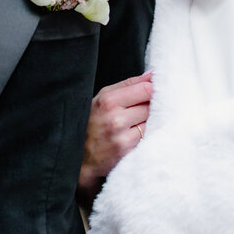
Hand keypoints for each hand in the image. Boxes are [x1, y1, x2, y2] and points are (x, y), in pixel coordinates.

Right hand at [77, 71, 151, 205]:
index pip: (146, 88)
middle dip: (150, 107)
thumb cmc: (92, 123)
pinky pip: (148, 137)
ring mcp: (122, 137)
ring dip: (149, 122)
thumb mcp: (103, 98)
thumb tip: (152, 74)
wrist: (80, 158)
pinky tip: (135, 136)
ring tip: (135, 124)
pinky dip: (146, 135)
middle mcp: (115, 119)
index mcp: (108, 101)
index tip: (151, 93)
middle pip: (151, 106)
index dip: (152, 90)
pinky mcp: (128, 152)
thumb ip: (129, 84)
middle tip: (140, 111)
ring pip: (152, 122)